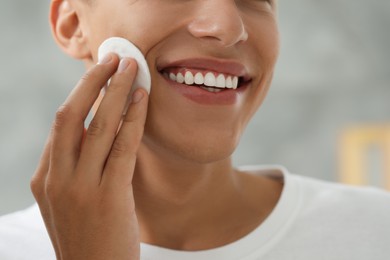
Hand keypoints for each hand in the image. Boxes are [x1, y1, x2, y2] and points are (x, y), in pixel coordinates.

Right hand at [30, 54, 147, 259]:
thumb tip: (96, 132)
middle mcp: (57, 178)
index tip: (98, 76)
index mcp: (45, 178)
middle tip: (113, 58)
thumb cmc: (88, 237)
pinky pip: (122, 147)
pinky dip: (132, 119)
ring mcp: (80, 188)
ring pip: (98, 125)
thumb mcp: (70, 201)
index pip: (62, 125)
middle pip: (71, 115)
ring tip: (131, 67)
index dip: (81, 94)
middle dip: (92, 81)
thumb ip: (76, 168)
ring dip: (116, 91)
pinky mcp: (108, 196)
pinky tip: (141, 99)